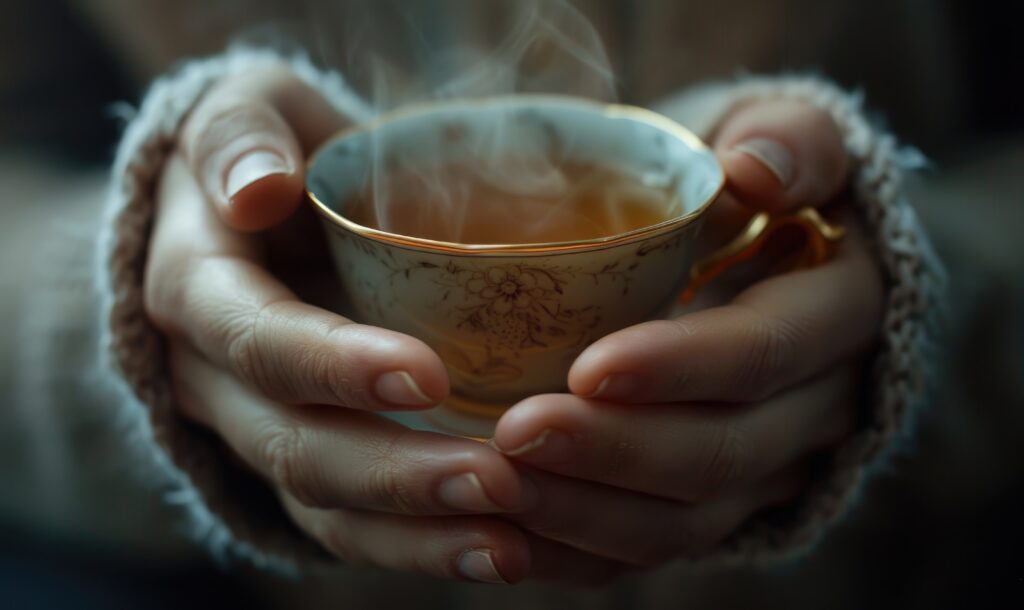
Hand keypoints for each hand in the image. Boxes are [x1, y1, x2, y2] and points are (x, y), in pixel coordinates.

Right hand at [146, 66, 551, 583]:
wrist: (262, 206)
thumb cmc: (274, 148)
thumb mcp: (246, 109)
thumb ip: (237, 134)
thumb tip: (255, 189)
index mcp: (197, 286)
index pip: (254, 337)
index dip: (330, 363)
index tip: (426, 374)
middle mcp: (214, 376)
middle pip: (292, 444)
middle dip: (393, 470)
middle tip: (498, 477)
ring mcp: (259, 429)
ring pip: (322, 505)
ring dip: (415, 529)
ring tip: (510, 540)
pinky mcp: (306, 462)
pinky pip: (352, 526)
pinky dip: (421, 546)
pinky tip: (502, 550)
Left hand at [491, 100, 883, 574]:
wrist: (772, 257)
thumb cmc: (762, 185)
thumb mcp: (791, 136)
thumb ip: (790, 140)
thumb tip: (756, 171)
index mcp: (842, 311)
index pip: (765, 351)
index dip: (683, 366)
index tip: (587, 366)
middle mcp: (817, 405)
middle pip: (721, 452)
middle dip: (615, 452)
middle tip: (515, 432)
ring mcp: (769, 465)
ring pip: (686, 518)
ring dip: (587, 512)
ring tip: (499, 486)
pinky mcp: (718, 500)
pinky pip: (653, 547)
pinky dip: (579, 550)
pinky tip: (508, 536)